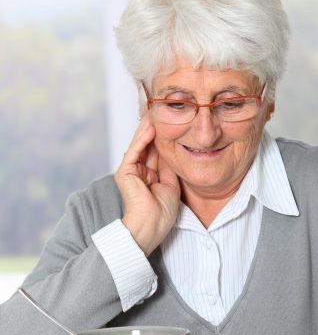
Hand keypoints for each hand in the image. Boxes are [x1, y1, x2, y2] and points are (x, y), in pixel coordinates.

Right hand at [114, 116, 180, 255]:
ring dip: (149, 127)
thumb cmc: (162, 213)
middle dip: (155, 126)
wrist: (150, 227)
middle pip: (148, 144)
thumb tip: (174, 148)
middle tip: (164, 107)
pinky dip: (143, 137)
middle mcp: (139, 171)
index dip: (164, 135)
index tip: (174, 120)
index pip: (156, 150)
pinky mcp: (125, 172)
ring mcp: (131, 171)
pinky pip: (136, 150)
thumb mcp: (171, 185)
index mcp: (149, 176)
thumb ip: (169, 167)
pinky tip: (152, 124)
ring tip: (157, 109)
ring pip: (141, 144)